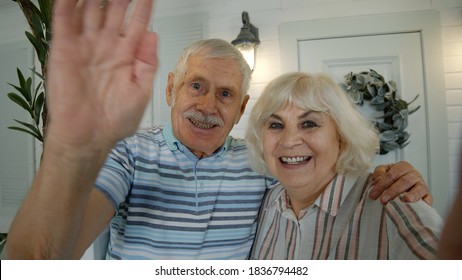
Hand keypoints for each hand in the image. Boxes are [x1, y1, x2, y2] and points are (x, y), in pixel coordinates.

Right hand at [46, 0, 157, 154]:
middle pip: (114, 12)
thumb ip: (147, 62)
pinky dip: (68, 5)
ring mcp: (85, 47)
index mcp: (126, 57)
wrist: (88, 136)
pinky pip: (65, 21)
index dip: (143, 7)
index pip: (136, 24)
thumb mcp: (141, 91)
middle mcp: (106, 48)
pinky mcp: (64, 50)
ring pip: (90, 11)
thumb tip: (152, 35)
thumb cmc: (115, 121)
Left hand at [369, 161, 431, 204]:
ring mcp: (422, 184)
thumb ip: (379, 173)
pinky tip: (423, 205)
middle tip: (383, 200)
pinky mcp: (426, 195)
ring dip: (411, 195)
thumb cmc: (391, 178)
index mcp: (403, 166)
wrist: (402, 184)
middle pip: (404, 181)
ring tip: (406, 200)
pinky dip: (426, 201)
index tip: (373, 194)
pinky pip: (428, 198)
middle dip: (392, 191)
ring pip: (418, 188)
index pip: (393, 174)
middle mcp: (414, 174)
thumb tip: (379, 181)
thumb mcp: (382, 171)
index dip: (382, 184)